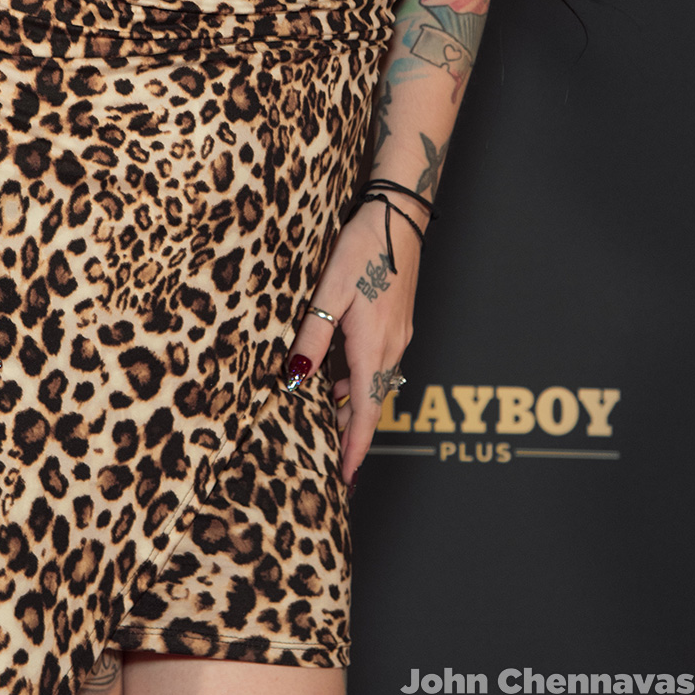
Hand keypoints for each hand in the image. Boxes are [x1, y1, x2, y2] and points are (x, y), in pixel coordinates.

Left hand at [284, 198, 420, 486]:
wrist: (398, 218)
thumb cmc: (362, 249)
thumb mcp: (329, 292)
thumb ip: (313, 335)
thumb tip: (296, 374)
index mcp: (373, 346)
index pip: (365, 412)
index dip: (354, 447)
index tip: (345, 477)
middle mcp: (392, 347)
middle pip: (371, 402)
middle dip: (350, 430)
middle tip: (327, 454)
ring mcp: (399, 334)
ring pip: (375, 382)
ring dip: (352, 403)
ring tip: (325, 417)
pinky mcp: (399, 321)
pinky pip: (379, 362)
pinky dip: (359, 377)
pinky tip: (338, 373)